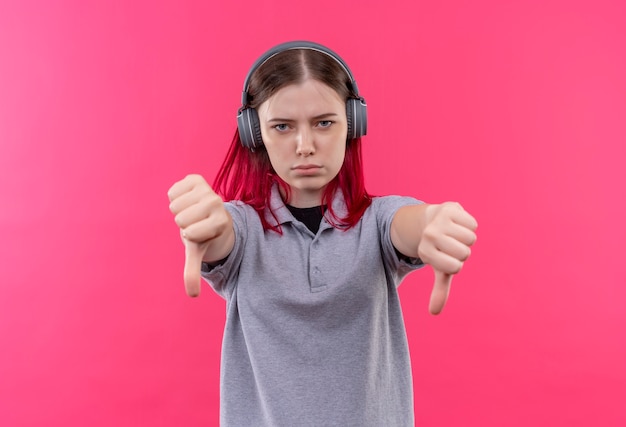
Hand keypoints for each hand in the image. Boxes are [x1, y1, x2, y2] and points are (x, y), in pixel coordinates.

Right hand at [167, 174, 230, 296]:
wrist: (210, 214)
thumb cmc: (204, 235)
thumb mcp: (198, 253)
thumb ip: (193, 272)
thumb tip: (192, 296)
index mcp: (221, 221)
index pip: (189, 233)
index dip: (190, 235)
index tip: (201, 233)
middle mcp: (217, 202)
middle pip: (180, 219)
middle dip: (184, 223)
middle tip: (196, 222)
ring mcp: (208, 188)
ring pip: (174, 205)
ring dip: (179, 210)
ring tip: (192, 212)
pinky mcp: (196, 179)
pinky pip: (172, 191)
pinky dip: (175, 198)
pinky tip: (187, 200)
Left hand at [417, 202, 477, 314]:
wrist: (430, 220)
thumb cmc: (439, 249)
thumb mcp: (439, 269)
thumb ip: (439, 291)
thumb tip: (434, 312)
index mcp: (425, 252)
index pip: (455, 267)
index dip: (457, 264)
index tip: (447, 257)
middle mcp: (429, 236)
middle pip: (464, 252)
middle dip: (463, 251)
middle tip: (451, 244)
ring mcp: (439, 221)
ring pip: (470, 238)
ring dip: (467, 237)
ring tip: (454, 234)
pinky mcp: (450, 208)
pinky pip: (473, 224)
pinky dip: (470, 225)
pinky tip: (458, 223)